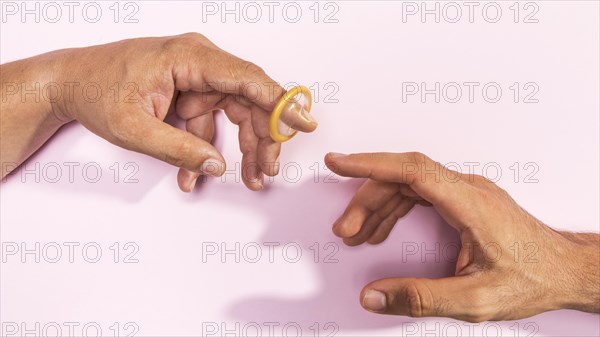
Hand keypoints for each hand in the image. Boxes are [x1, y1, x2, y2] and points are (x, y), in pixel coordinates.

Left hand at [47, 33, 316, 190]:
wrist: (68, 82)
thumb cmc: (95, 90)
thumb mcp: (133, 128)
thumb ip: (179, 149)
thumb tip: (216, 166)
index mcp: (189, 57)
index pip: (248, 78)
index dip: (281, 103)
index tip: (305, 122)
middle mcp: (199, 60)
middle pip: (248, 98)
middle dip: (262, 137)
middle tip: (268, 170)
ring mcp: (195, 73)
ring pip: (236, 110)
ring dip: (242, 146)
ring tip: (249, 177)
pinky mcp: (189, 88)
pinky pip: (211, 118)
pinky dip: (208, 146)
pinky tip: (197, 173)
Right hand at [325, 152, 598, 321]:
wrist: (566, 271)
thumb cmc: (532, 280)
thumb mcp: (476, 300)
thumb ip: (421, 298)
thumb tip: (374, 295)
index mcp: (470, 204)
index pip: (412, 171)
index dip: (371, 164)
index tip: (338, 163)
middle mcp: (468, 189)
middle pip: (403, 178)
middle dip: (367, 200)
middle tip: (345, 230)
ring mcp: (467, 192)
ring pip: (409, 184)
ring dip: (379, 205)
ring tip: (357, 234)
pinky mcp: (465, 200)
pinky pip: (420, 193)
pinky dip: (395, 208)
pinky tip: (382, 229)